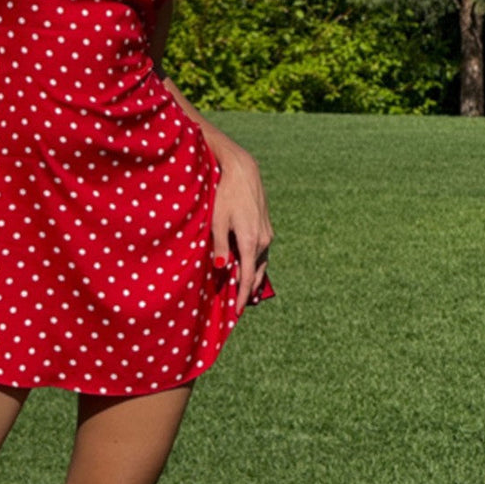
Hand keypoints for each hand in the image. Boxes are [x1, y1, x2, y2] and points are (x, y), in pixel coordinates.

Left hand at [210, 144, 272, 314]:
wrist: (243, 172)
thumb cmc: (226, 195)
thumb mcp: (217, 221)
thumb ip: (220, 247)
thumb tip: (223, 269)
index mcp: (250, 242)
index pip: (248, 277)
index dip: (242, 295)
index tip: (237, 311)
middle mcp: (263, 240)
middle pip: (258, 273)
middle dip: (249, 290)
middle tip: (241, 306)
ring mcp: (267, 234)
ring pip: (262, 263)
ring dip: (255, 278)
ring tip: (249, 293)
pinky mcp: (266, 227)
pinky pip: (263, 252)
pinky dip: (257, 264)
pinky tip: (251, 267)